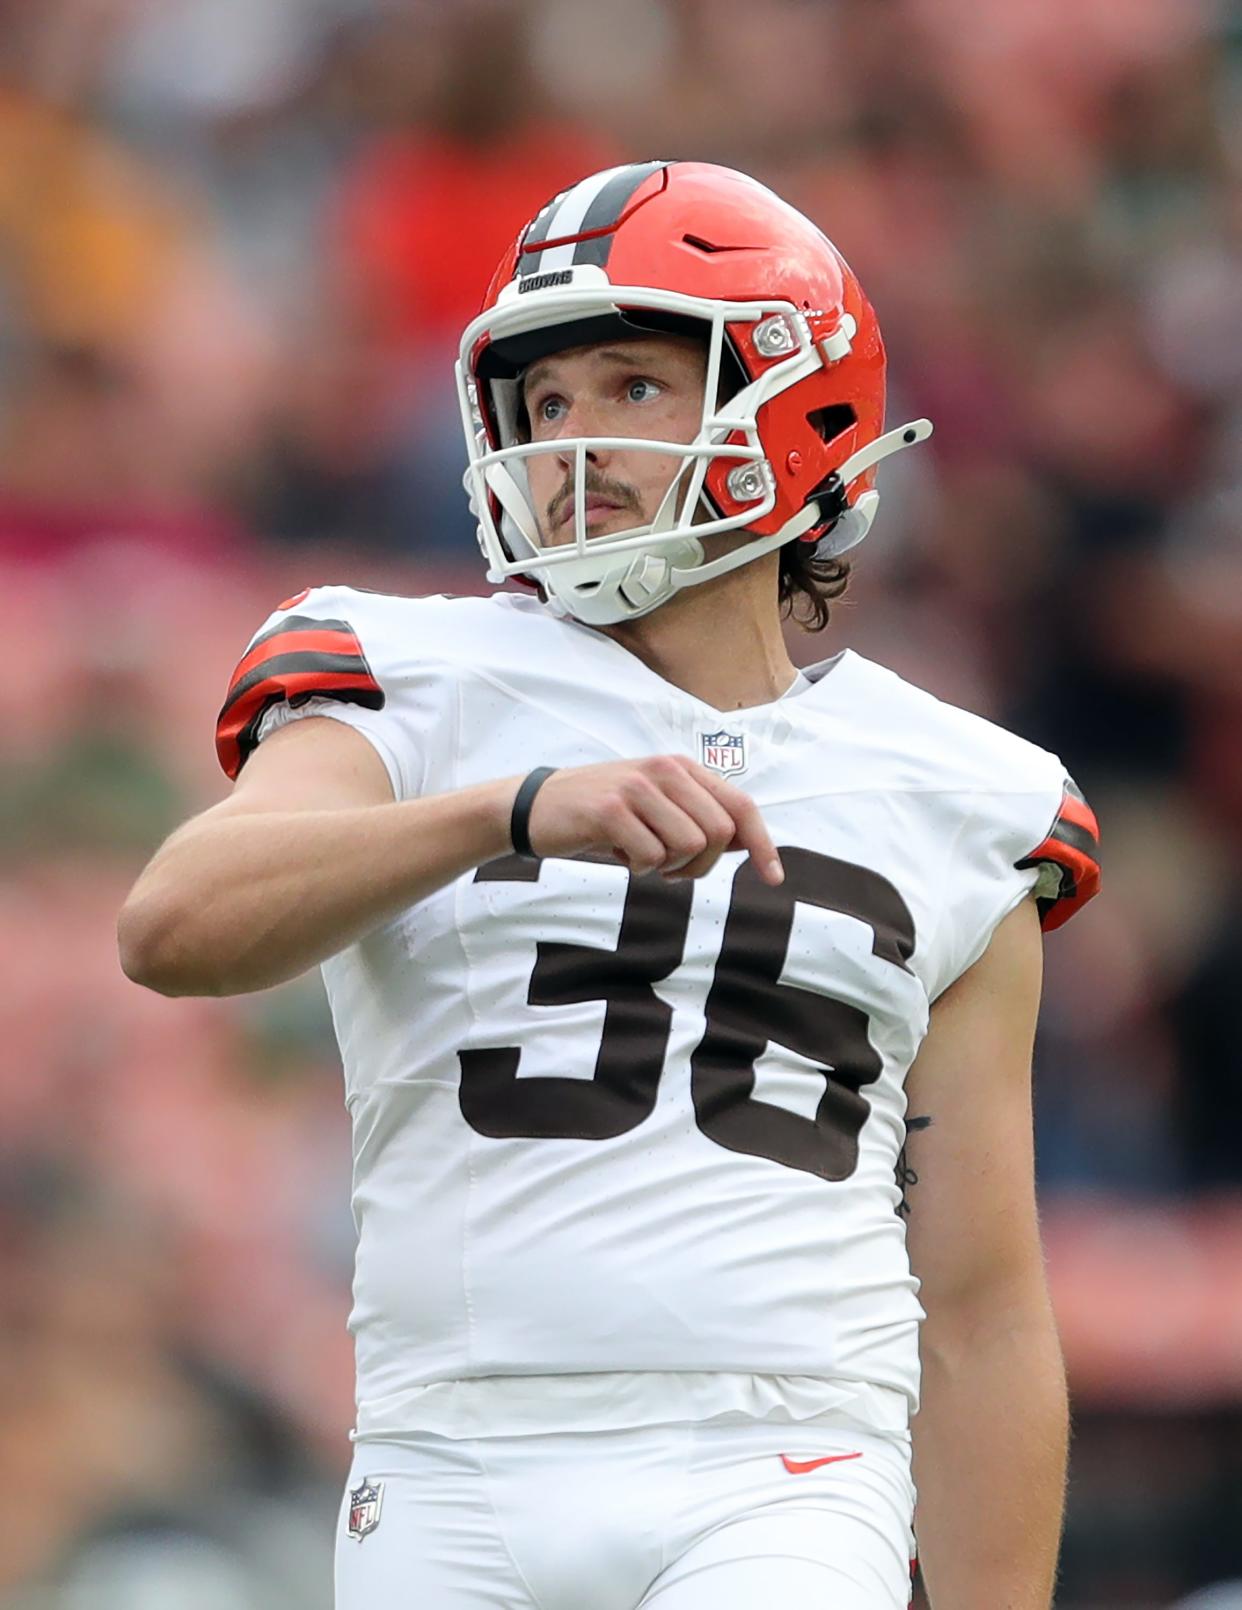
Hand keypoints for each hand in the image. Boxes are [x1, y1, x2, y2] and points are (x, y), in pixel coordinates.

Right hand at [524, 755, 783, 884]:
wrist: (535, 808)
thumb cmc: (601, 814)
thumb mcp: (655, 809)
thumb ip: (698, 818)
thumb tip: (746, 843)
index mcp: (681, 768)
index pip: (740, 805)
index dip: (762, 843)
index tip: (774, 877)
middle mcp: (664, 770)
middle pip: (718, 834)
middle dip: (700, 865)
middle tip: (669, 869)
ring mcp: (637, 787)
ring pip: (689, 846)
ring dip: (668, 867)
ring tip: (640, 857)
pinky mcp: (610, 810)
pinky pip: (651, 857)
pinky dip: (638, 868)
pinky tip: (618, 854)